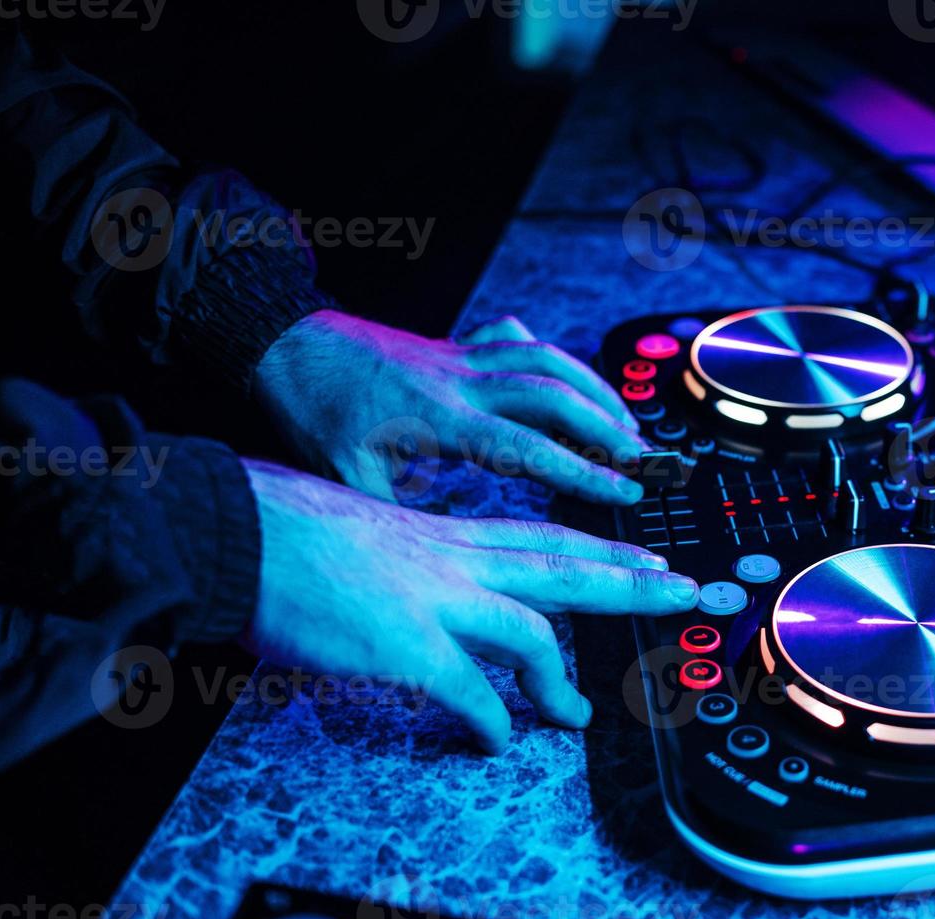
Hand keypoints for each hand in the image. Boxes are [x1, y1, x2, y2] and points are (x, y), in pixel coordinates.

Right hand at [243, 460, 697, 751]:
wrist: (240, 529)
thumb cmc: (292, 531)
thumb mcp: (373, 530)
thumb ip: (416, 555)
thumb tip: (428, 587)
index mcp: (449, 534)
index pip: (547, 537)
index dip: (604, 550)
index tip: (647, 558)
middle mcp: (456, 559)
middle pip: (568, 568)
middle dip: (636, 584)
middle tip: (692, 595)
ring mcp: (434, 599)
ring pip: (534, 628)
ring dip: (562, 679)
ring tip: (580, 714)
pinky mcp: (405, 645)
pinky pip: (470, 692)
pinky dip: (491, 720)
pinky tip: (493, 741)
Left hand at [254, 310, 647, 504]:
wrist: (286, 345)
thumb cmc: (314, 413)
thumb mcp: (347, 476)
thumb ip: (398, 514)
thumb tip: (439, 559)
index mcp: (439, 418)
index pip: (528, 447)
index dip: (582, 471)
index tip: (624, 491)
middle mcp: (462, 381)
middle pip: (556, 397)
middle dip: (609, 429)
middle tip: (647, 461)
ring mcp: (465, 358)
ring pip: (550, 362)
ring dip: (597, 392)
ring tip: (631, 426)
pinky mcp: (460, 346)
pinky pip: (524, 343)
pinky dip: (560, 361)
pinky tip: (578, 383)